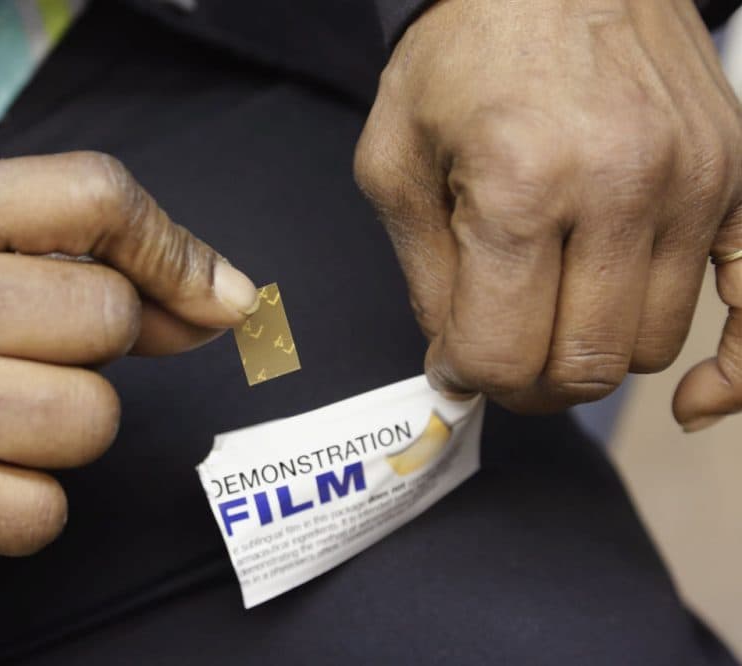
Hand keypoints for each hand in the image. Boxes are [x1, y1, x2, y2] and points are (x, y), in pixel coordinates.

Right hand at [0, 152, 257, 559]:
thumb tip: (224, 299)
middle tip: (27, 353)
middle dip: (98, 347)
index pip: (95, 195)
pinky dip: (32, 501)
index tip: (211, 295)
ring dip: (69, 427)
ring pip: (91, 419)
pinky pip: (47, 510)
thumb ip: (98, 260)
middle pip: (107, 316)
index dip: (173, 247)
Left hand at [354, 0, 741, 420]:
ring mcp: (694, 182)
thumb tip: (456, 362)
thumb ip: (424, 275)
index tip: (454, 361)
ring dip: (592, 356)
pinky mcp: (737, 177)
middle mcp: (621, 189)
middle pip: (582, 366)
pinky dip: (733, 368)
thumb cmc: (459, 58)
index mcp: (520, 187)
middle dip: (526, 383)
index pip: (501, 352)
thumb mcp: (394, 163)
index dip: (467, 374)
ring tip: (554, 317)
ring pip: (647, 347)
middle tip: (498, 355)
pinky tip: (697, 400)